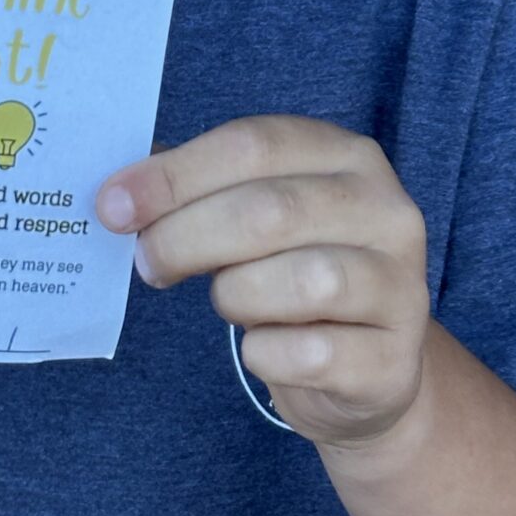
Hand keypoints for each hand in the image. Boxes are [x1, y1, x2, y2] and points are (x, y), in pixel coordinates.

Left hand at [95, 115, 429, 448]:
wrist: (367, 371)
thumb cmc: (292, 272)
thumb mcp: (255, 213)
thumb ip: (196, 190)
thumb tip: (120, 192)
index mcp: (347, 156)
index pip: (253, 144)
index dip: (175, 174)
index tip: (113, 205)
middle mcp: (387, 211)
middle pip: (270, 210)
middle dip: (186, 237)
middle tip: (147, 261)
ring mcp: (401, 286)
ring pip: (302, 281)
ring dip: (235, 295)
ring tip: (225, 300)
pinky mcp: (393, 360)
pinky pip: (311, 354)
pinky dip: (266, 353)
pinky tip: (263, 348)